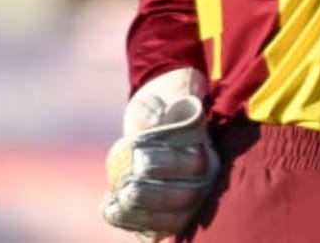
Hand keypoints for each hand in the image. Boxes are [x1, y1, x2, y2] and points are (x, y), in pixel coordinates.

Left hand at [101, 67, 218, 239]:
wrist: (162, 114)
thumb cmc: (169, 101)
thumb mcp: (172, 91)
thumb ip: (166, 102)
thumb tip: (153, 113)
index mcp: (208, 149)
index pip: (193, 164)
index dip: (165, 163)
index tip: (136, 153)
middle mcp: (206, 179)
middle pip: (185, 197)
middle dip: (151, 196)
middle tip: (125, 186)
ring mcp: (190, 200)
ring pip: (170, 219)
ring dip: (139, 215)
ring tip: (114, 201)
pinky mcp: (171, 214)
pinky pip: (155, 229)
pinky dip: (131, 223)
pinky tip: (110, 209)